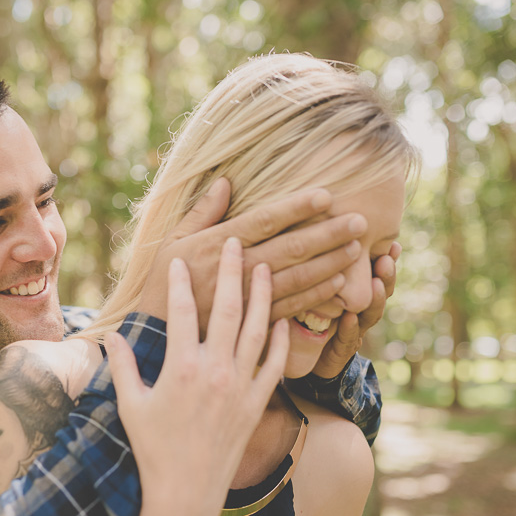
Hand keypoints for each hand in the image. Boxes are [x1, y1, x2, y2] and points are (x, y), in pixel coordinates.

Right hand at [106, 238, 289, 515]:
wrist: (186, 492)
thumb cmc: (153, 449)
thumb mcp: (129, 405)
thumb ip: (120, 367)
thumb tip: (108, 336)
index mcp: (181, 368)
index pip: (183, 311)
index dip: (182, 281)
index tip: (182, 257)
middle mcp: (215, 371)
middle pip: (228, 309)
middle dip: (231, 271)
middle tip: (236, 241)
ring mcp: (240, 387)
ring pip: (258, 330)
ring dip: (263, 296)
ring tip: (265, 267)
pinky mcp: (257, 404)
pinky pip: (274, 365)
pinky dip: (281, 341)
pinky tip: (284, 320)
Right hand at [137, 178, 367, 328]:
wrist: (156, 334)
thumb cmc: (162, 284)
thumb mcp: (172, 242)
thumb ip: (202, 212)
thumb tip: (226, 182)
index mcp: (217, 245)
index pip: (265, 221)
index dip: (297, 208)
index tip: (326, 194)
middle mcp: (237, 271)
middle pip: (291, 248)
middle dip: (328, 234)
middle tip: (360, 221)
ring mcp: (247, 299)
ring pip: (297, 278)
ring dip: (330, 263)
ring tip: (357, 249)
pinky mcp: (252, 322)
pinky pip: (291, 307)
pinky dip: (316, 295)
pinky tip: (339, 284)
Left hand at [311, 242, 400, 378]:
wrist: (298, 355)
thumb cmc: (304, 310)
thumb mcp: (313, 281)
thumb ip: (322, 260)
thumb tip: (325, 230)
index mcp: (356, 292)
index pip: (377, 274)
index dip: (388, 260)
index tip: (394, 245)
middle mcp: (358, 310)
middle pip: (379, 292)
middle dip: (386, 276)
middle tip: (387, 259)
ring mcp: (352, 331)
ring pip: (369, 314)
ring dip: (374, 299)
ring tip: (376, 283)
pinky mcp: (339, 351)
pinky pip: (346, 339)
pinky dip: (349, 328)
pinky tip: (349, 317)